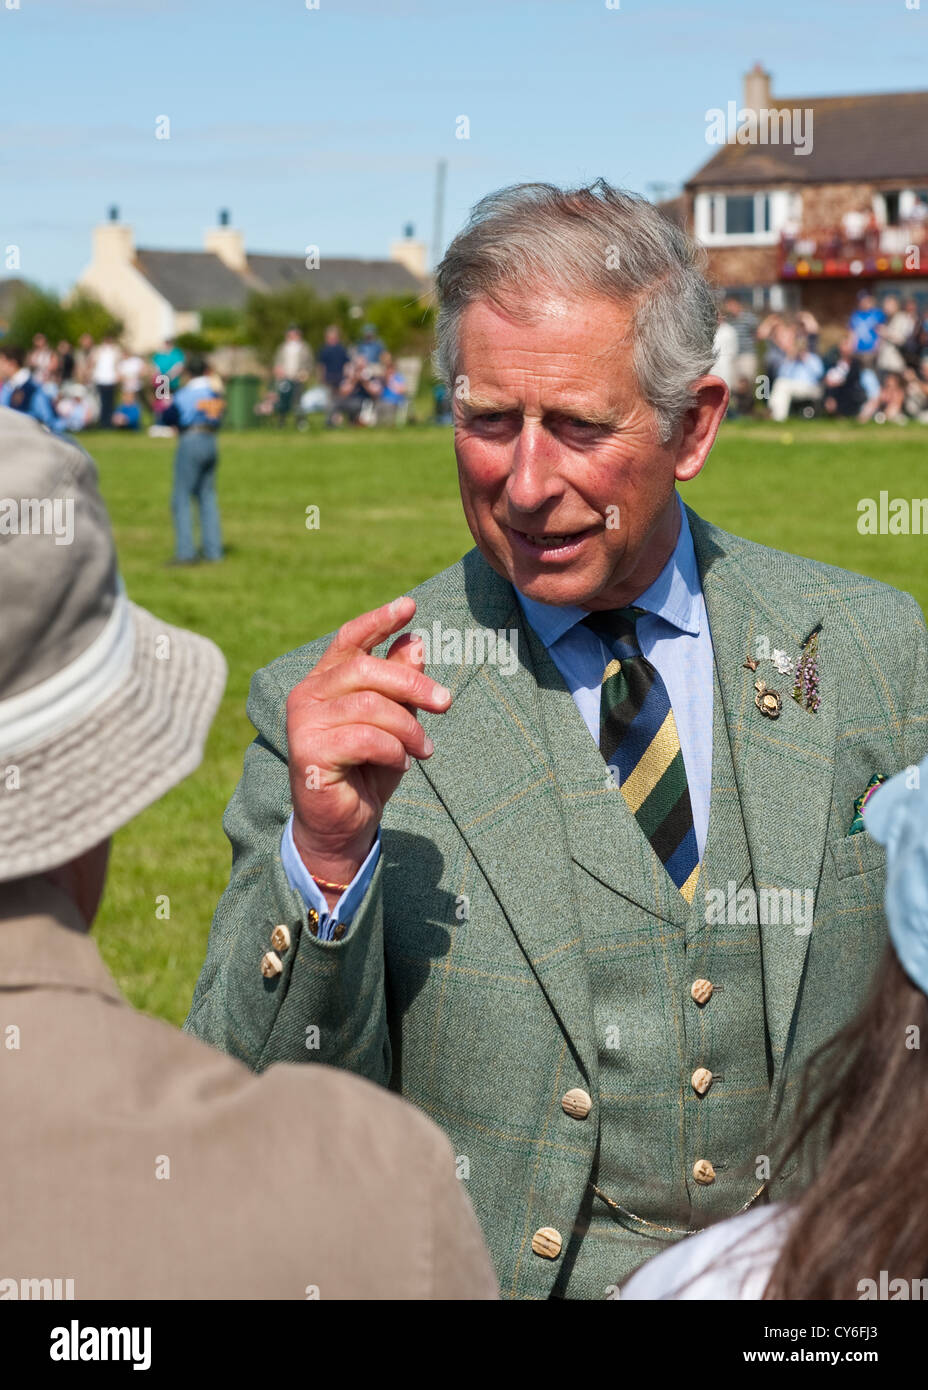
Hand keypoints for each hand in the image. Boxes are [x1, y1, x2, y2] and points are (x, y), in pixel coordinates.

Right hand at [286, 597, 450, 906]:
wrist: (342, 826)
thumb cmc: (367, 772)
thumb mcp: (394, 723)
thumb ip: (400, 684)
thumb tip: (416, 641)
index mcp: (325, 681)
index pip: (349, 639)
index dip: (379, 620)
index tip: (410, 606)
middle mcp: (306, 694)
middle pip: (366, 669)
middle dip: (412, 683)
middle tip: (445, 702)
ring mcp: (303, 722)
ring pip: (370, 705)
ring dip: (408, 727)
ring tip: (424, 750)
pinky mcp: (308, 750)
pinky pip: (365, 737)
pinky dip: (393, 750)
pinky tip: (402, 765)